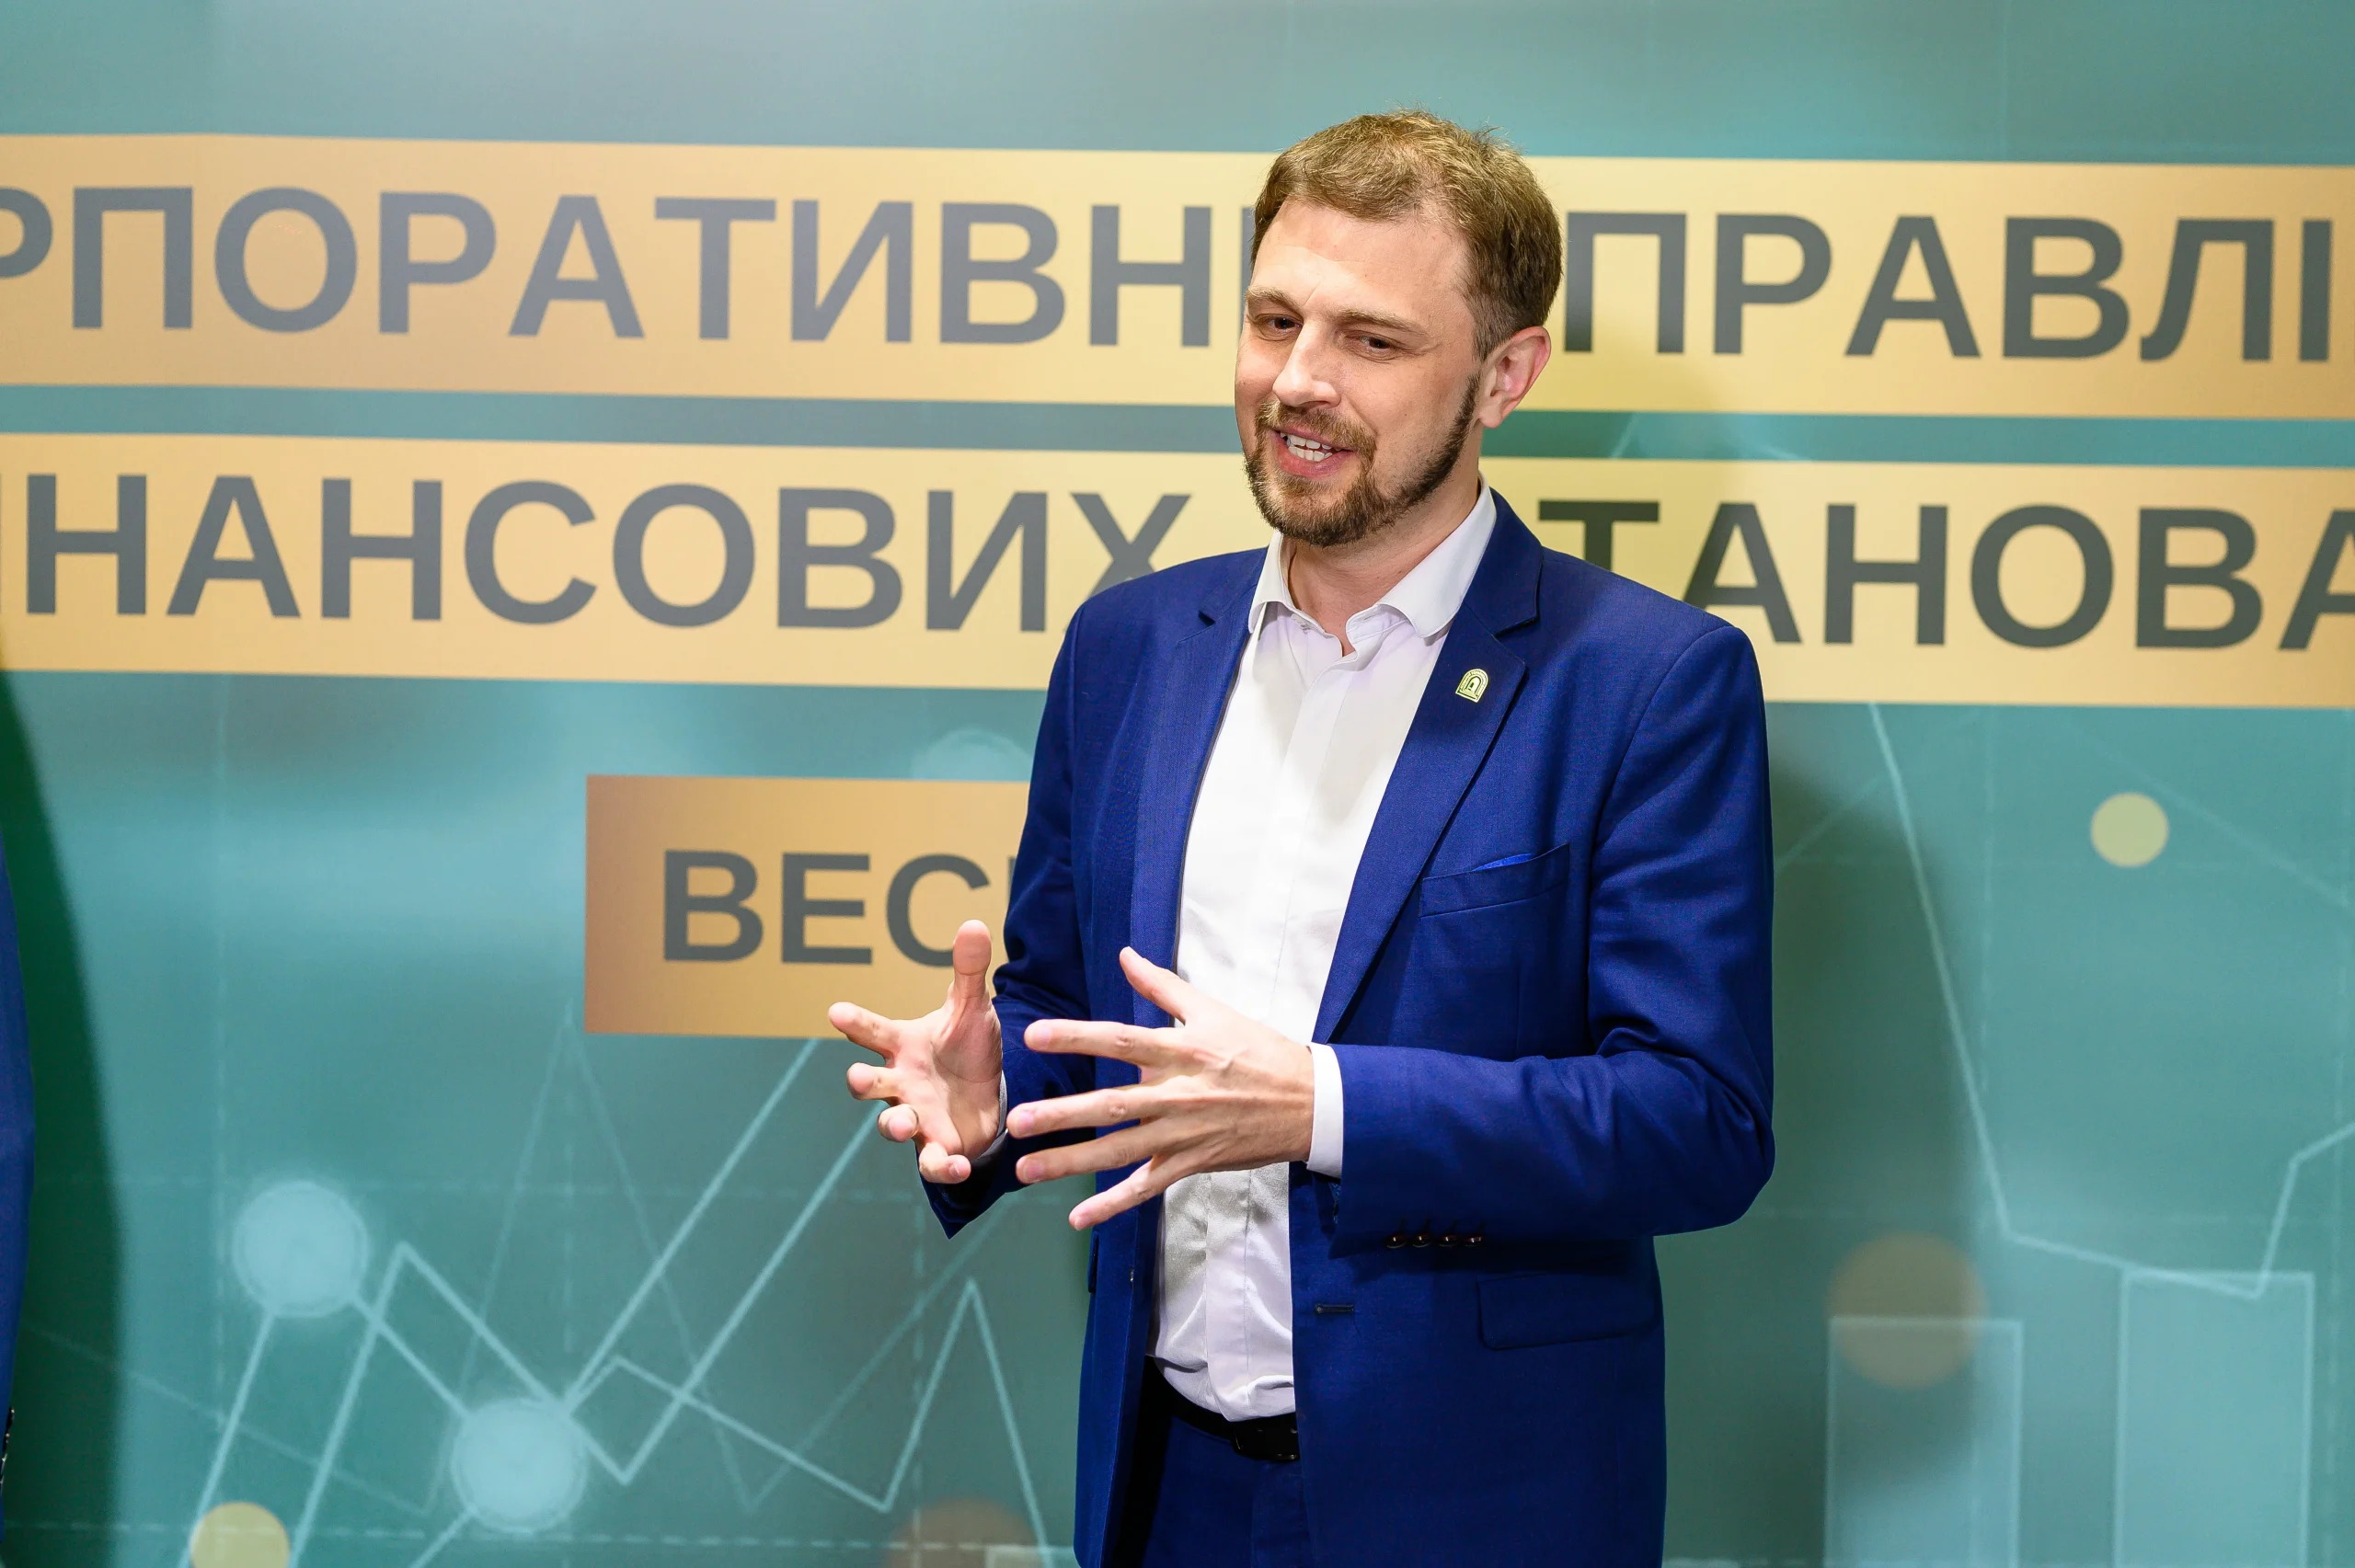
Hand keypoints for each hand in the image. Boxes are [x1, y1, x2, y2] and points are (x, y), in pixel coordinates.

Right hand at [833, 920, 1003, 1184]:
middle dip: (859, 1082)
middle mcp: (900, 1082)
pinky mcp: (937, 1146)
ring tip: (904, 1123)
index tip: (836, 1011)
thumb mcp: (972, 1008)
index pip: (871, 1030)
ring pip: (890, 1125)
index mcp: (903, 1045)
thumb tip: (974, 922)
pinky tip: (959, 1165)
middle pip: (867, 1083)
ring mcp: (915, 1116)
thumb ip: (968, 971)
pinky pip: (931, 1163)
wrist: (987, 1095)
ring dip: (892, 1125)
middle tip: (855, 1077)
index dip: (854, 1021)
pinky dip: (942, 1167)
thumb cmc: (966, 1048)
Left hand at [1005, 947, 1314, 1229]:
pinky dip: (1113, 1204)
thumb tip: (1125, 953)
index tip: (1035, 1035)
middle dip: (1062, 1115)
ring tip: (1026, 1170)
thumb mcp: (1213, 1010)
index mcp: (1180, 1051)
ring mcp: (1184, 1134)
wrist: (1309, 1102)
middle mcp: (1178, 1094)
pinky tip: (1078, 1217)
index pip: (1120, 1040)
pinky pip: (1147, 1188)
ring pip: (1121, 1152)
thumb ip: (1162, 985)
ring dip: (1072, 1163)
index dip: (1077, 1037)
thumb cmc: (1259, 1050)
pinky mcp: (1192, 1163)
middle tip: (1017, 1122)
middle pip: (1112, 1105)